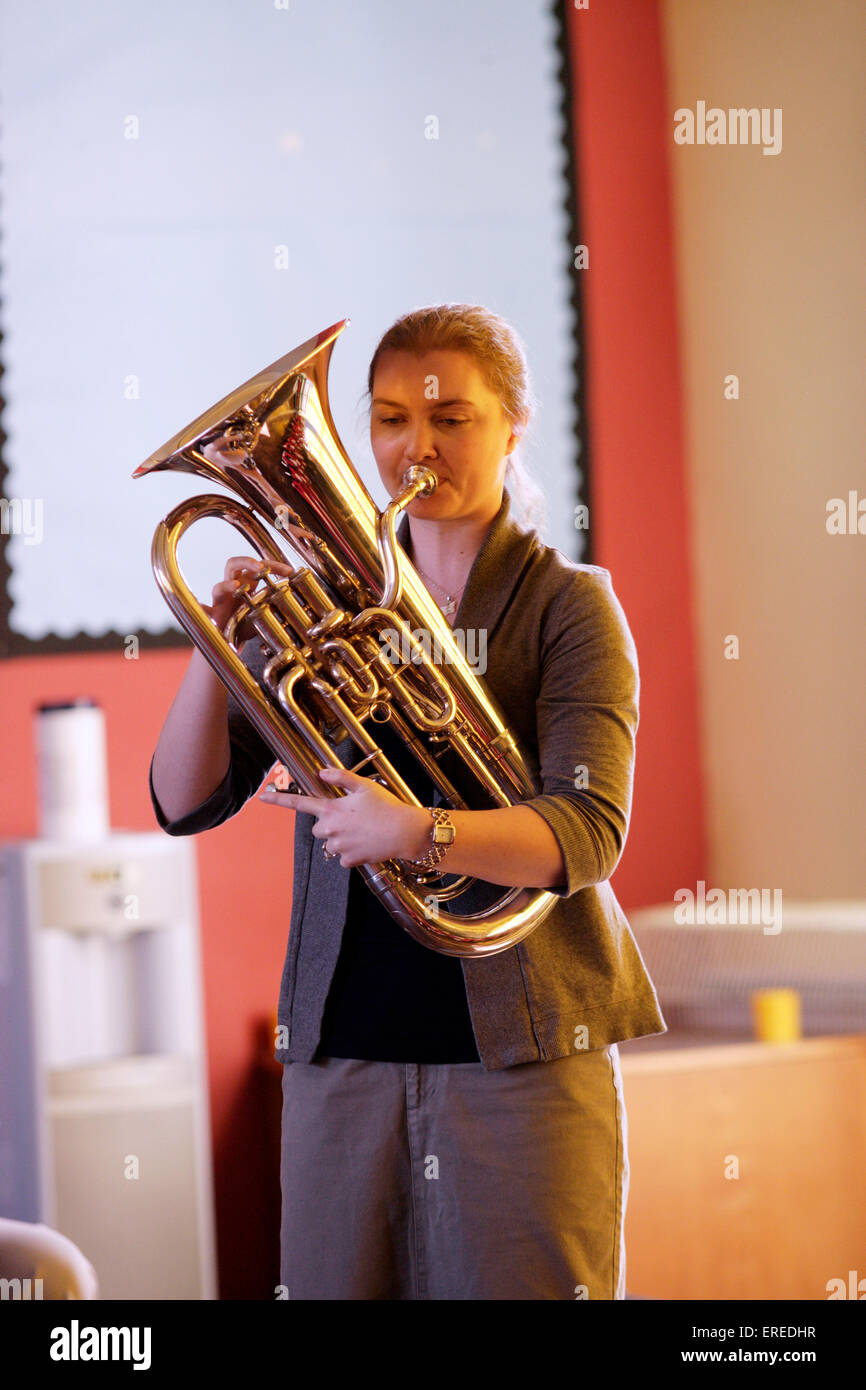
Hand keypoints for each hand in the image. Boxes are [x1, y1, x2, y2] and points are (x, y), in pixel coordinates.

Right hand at [201, 555, 294, 645]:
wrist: (229, 642)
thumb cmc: (246, 624)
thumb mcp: (265, 612)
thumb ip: (276, 604)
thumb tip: (295, 599)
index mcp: (247, 584)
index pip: (259, 567)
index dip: (274, 565)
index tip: (290, 571)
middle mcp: (232, 588)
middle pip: (234, 566)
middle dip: (247, 562)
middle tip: (261, 568)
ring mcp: (221, 602)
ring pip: (218, 587)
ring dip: (227, 584)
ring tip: (237, 586)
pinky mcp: (212, 616)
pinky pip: (203, 611)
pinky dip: (203, 609)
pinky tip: (204, 608)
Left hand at [258, 765, 430, 867]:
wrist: (406, 832)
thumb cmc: (387, 806)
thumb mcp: (364, 786)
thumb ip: (340, 778)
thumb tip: (321, 772)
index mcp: (332, 809)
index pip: (299, 803)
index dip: (278, 800)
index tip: (263, 796)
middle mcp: (331, 830)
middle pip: (318, 828)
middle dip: (330, 824)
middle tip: (351, 818)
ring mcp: (339, 847)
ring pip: (330, 844)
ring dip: (341, 839)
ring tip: (362, 831)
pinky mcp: (348, 860)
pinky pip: (342, 857)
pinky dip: (351, 852)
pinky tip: (365, 843)